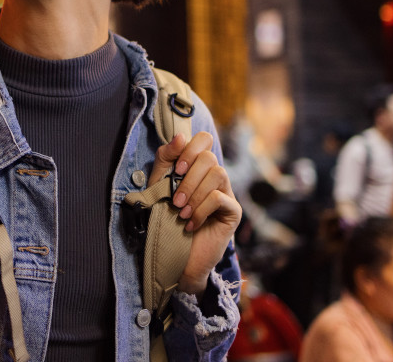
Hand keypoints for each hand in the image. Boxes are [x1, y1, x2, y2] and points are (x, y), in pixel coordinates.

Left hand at [148, 132, 241, 295]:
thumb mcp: (159, 185)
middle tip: (176, 201)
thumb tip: (181, 136)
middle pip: (209, 157)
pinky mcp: (233, 212)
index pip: (204, 139)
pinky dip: (201, 210)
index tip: (175, 171)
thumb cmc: (165, 219)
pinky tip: (192, 224)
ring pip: (218, 174)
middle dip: (188, 179)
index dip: (190, 150)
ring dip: (195, 195)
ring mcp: (226, 193)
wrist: (173, 256)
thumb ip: (166, 159)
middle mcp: (215, 177)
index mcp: (198, 167)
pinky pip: (219, 198)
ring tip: (182, 213)